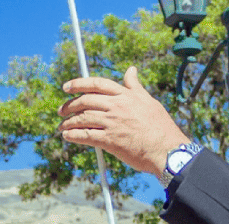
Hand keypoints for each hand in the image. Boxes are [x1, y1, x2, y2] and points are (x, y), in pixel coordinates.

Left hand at [59, 67, 191, 175]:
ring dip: (69, 123)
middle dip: (70, 105)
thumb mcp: (148, 101)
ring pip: (83, 118)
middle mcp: (117, 106)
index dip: (79, 84)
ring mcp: (113, 123)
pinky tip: (67, 136)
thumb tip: (131, 69)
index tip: (66, 87)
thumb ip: (135, 86)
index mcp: (126, 95)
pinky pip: (86, 135)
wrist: (166, 149)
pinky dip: (74, 135)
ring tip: (62, 127)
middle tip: (61, 111)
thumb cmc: (160, 127)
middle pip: (85, 101)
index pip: (97, 84)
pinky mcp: (110, 140)